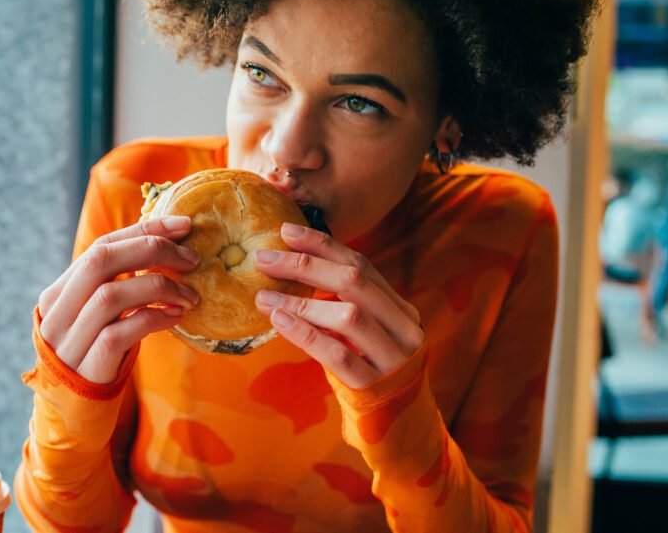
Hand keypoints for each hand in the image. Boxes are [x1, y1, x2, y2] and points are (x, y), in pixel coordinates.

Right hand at [36, 217, 200, 383]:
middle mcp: (57, 312)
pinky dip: (155, 318)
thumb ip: (116, 285)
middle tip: (191, 258)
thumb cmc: (96, 356)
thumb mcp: (98, 318)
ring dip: (159, 287)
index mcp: (58, 292)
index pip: (101, 246)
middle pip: (101, 260)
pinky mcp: (89, 365)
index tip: (183, 225)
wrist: (74, 414)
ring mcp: (70, 340)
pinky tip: (178, 317)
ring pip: (111, 295)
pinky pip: (123, 331)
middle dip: (152, 250)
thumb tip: (166, 247)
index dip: (144, 229)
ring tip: (191, 295)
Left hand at [254, 222, 423, 388]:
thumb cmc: (372, 380)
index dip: (323, 246)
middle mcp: (404, 330)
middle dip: (306, 265)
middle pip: (355, 282)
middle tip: (264, 258)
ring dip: (301, 301)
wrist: (401, 435)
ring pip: (348, 315)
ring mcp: (394, 360)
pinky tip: (279, 320)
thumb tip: (294, 270)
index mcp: (401, 311)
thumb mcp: (365, 340)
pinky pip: (338, 355)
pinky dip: (306, 333)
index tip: (286, 231)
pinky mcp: (376, 388)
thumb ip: (344, 308)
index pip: (363, 266)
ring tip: (263, 294)